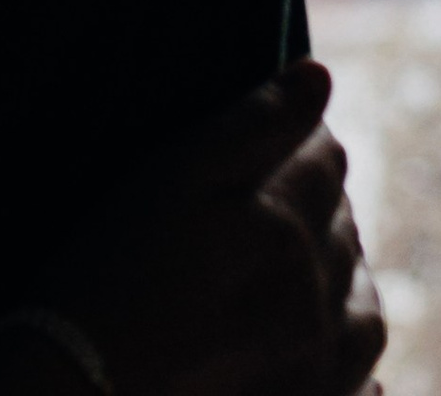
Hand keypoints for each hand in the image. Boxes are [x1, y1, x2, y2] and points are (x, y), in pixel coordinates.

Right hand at [0, 62, 384, 395]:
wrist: (76, 389)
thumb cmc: (109, 272)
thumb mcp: (169, 177)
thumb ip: (253, 124)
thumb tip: (322, 76)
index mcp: (286, 232)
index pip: (327, 160)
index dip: (302, 138)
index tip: (275, 138)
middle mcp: (316, 306)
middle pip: (346, 230)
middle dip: (322, 206)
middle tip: (277, 202)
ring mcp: (317, 376)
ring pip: (364, 312)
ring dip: (346, 279)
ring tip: (307, 270)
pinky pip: (360, 390)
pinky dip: (353, 365)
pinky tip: (322, 349)